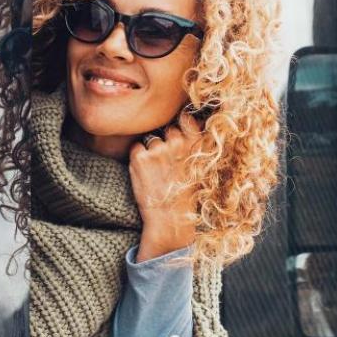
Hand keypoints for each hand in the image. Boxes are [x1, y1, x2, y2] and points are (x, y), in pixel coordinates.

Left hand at [129, 111, 200, 260]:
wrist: (170, 218)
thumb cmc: (186, 194)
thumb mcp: (200, 167)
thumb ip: (196, 144)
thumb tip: (191, 122)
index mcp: (196, 144)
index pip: (186, 118)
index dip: (181, 125)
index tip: (180, 136)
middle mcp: (178, 143)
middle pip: (167, 129)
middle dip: (166, 142)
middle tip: (168, 165)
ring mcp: (158, 149)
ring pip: (151, 140)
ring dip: (151, 152)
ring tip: (158, 173)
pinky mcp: (140, 157)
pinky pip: (136, 148)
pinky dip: (138, 158)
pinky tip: (146, 174)